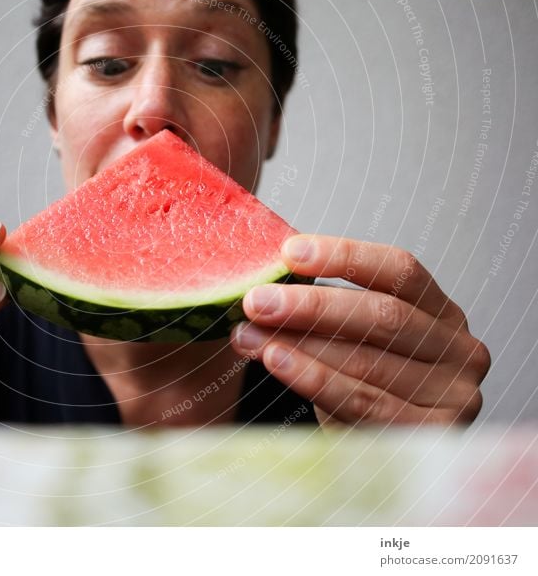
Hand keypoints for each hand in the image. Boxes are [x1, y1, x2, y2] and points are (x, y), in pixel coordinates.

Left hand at [231, 235, 490, 425]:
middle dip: (311, 305)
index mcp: (442, 312)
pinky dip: (313, 378)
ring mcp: (453, 395)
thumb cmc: (363, 384)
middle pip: (383, 315)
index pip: (399, 269)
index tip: (289, 253)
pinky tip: (276, 360)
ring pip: (366, 360)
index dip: (345, 256)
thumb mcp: (355, 340)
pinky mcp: (433, 434)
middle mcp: (459, 349)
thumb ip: (328, 310)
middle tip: (256, 300)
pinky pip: (361, 402)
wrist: (380, 454)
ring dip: (299, 344)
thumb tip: (267, 281)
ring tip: (248, 335)